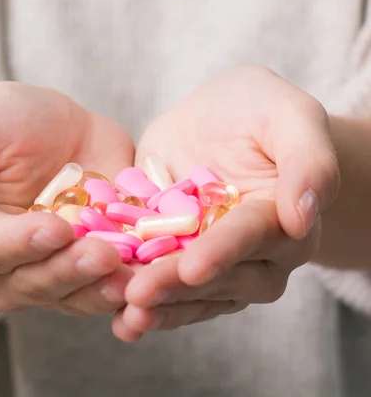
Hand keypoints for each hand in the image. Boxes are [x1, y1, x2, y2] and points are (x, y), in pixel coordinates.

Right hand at [0, 82, 134, 315]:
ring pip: (75, 292)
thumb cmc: (2, 123)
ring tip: (130, 276)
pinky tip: (150, 285)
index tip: (53, 228)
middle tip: (101, 254)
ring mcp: (59, 266)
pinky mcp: (99, 260)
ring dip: (101, 288)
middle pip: (35, 282)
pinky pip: (111, 284)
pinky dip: (131, 288)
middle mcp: (14, 264)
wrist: (55, 122)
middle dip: (68, 270)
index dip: (22, 243)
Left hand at [113, 66, 339, 340]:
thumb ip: (307, 160)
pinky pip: (169, 288)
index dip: (224, 251)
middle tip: (139, 293)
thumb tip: (302, 217)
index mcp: (282, 216)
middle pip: (219, 273)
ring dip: (160, 306)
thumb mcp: (289, 114)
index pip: (252, 235)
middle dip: (178, 284)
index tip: (194, 267)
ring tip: (127, 313)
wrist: (219, 116)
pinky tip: (122, 320)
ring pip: (193, 292)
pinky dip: (146, 304)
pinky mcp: (181, 255)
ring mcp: (215, 257)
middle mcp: (255, 251)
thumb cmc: (259, 107)